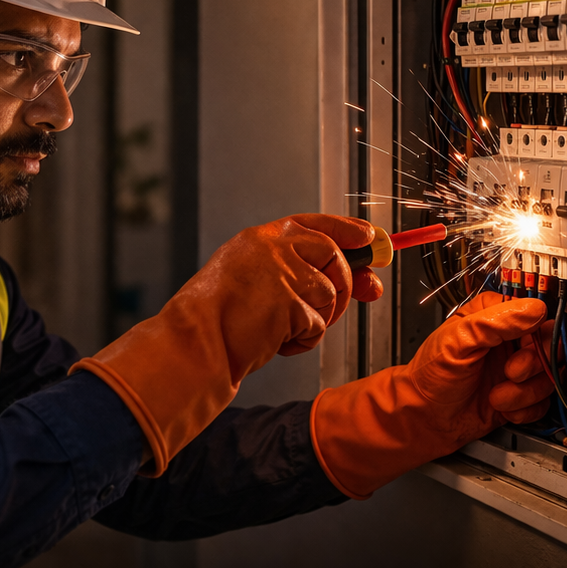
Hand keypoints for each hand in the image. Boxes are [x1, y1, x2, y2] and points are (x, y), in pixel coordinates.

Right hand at [73, 213, 382, 474]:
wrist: (194, 343)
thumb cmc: (217, 319)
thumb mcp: (258, 283)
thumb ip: (303, 273)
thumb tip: (368, 278)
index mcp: (260, 238)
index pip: (317, 224)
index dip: (350, 231)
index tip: (372, 240)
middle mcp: (273, 248)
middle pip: (334, 256)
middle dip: (345, 285)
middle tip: (338, 306)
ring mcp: (283, 272)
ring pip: (330, 294)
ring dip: (315, 320)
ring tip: (282, 330)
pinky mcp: (290, 301)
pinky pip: (318, 324)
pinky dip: (303, 340)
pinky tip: (277, 342)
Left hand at [311, 292, 554, 498]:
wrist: (424, 417)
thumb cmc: (430, 375)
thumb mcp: (458, 340)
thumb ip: (495, 321)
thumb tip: (533, 308)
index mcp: (494, 317)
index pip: (536, 314)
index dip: (536, 332)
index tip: (523, 346)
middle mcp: (508, 341)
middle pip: (550, 345)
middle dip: (533, 364)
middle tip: (511, 373)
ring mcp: (516, 369)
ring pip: (549, 377)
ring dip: (524, 392)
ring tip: (497, 395)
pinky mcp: (519, 396)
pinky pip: (543, 402)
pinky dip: (525, 409)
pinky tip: (503, 408)